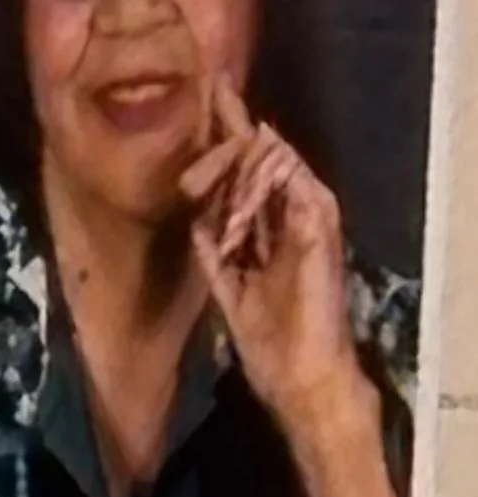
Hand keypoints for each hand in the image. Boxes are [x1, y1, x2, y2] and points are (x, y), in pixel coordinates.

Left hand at [181, 78, 368, 450]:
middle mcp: (294, 219)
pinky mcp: (319, 226)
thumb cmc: (270, 346)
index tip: (203, 119)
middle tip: (211, 97)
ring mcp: (310, 219)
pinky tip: (237, 173)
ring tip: (217, 137)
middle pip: (264, 161)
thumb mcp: (231, 291)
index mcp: (273, 233)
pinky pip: (291, 182)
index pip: (249, 181)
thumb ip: (216, 256)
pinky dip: (262, 177)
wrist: (300, 379)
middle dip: (234, 132)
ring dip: (243, 153)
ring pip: (277, 162)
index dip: (227, 150)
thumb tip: (197, 220)